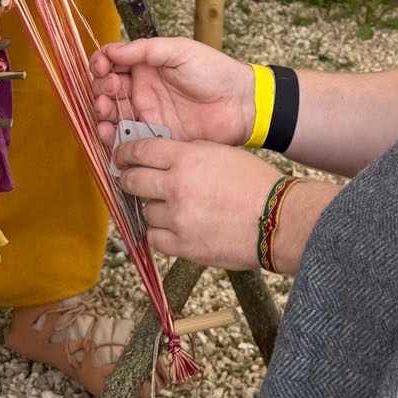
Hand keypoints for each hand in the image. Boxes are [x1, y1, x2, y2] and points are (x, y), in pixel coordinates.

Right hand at [91, 36, 253, 147]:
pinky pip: (125, 137)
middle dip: (100, 87)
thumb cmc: (214, 71)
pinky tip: (107, 132)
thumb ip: (146, 50)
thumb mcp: (180, 51)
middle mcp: (142, 88)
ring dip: (101, 111)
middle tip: (111, 87)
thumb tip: (112, 50)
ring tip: (104, 110)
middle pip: (107, 88)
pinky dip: (111, 136)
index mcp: (147, 65)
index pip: (112, 62)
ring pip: (112, 113)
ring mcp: (146, 113)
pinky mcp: (153, 136)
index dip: (101, 63)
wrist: (239, 105)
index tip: (102, 66)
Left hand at [113, 137, 279, 266]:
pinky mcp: (183, 246)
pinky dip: (161, 233)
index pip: (140, 151)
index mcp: (186, 158)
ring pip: (146, 212)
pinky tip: (175, 228)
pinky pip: (156, 239)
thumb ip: (189, 152)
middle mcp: (177, 187)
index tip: (120, 157)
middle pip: (133, 182)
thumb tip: (162, 156)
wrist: (277, 219)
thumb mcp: (221, 152)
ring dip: (154, 209)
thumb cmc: (255, 183)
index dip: (124, 153)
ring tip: (173, 208)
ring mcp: (178, 219)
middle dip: (129, 180)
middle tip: (131, 181)